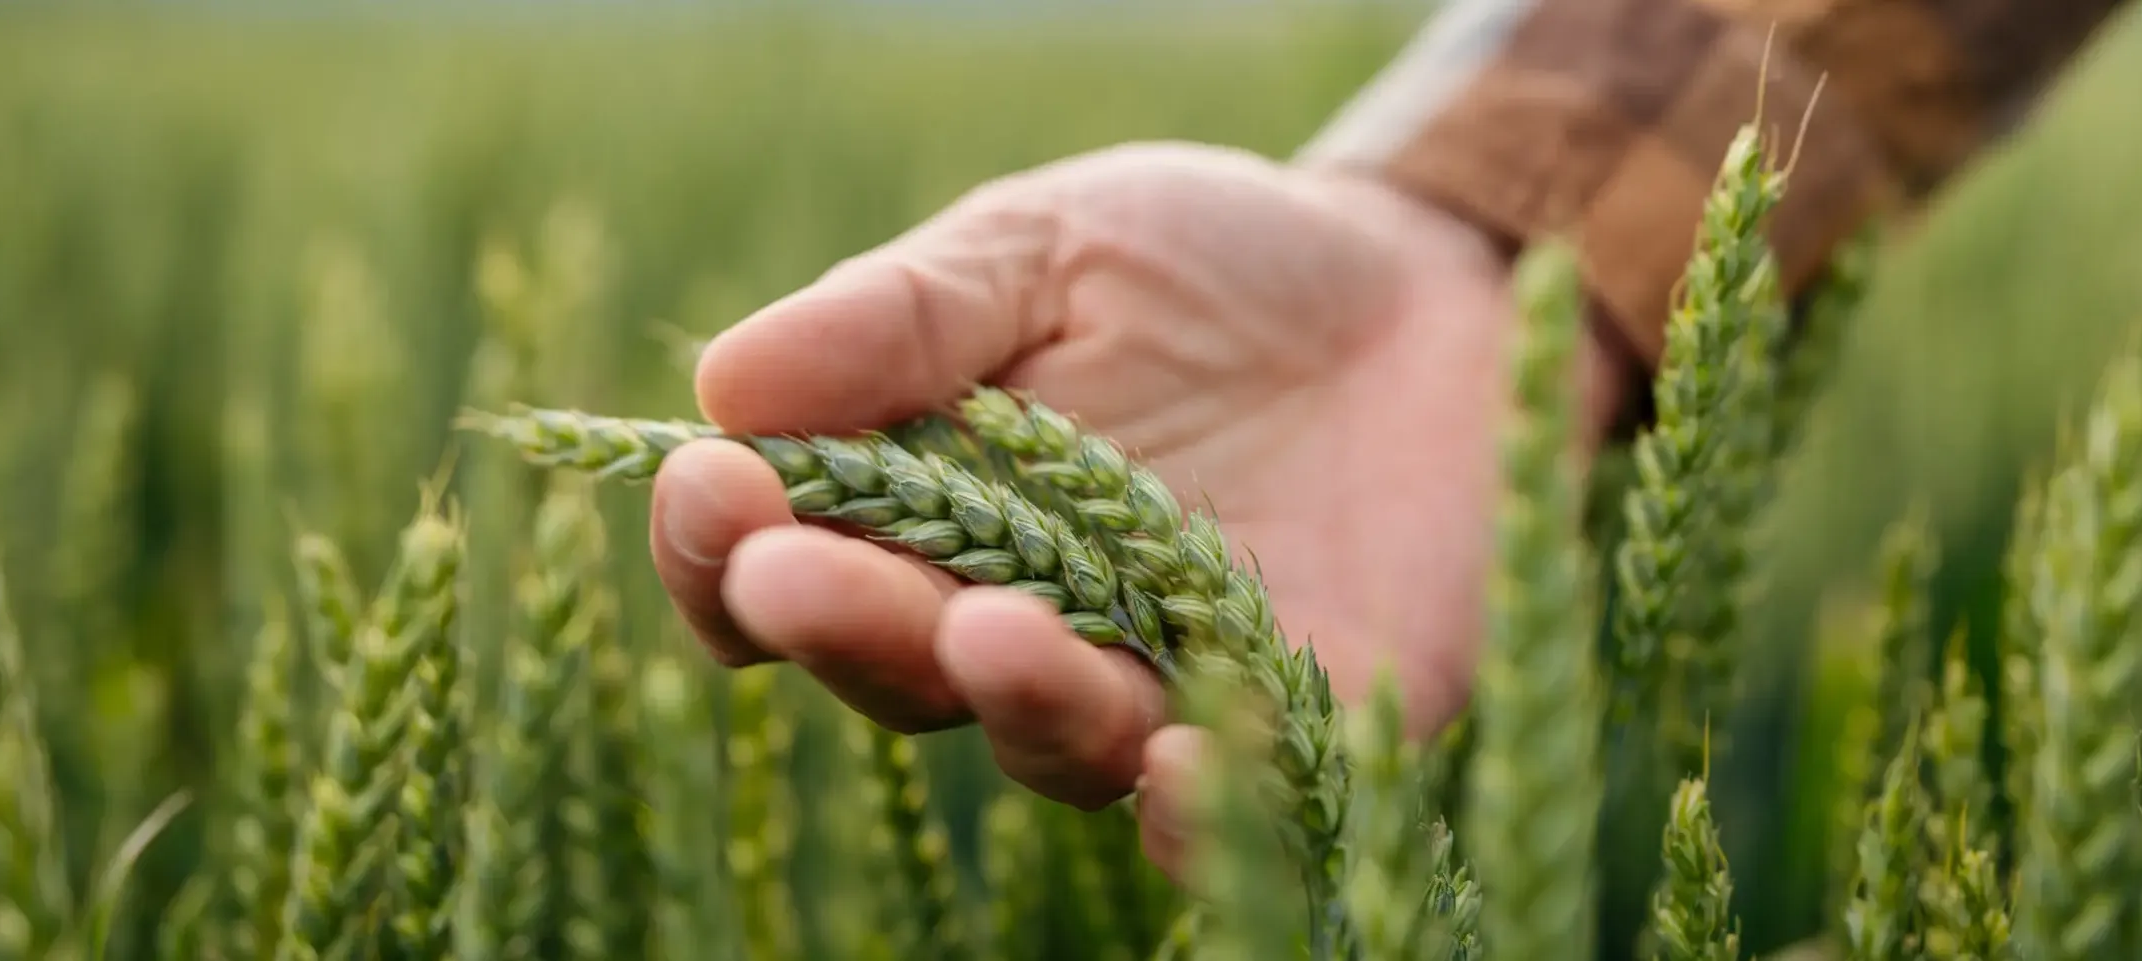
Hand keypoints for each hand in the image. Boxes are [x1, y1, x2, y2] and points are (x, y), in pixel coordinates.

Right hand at [648, 141, 1620, 881]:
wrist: (1432, 290)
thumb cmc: (1208, 266)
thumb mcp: (1051, 246)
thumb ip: (905, 315)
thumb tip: (726, 379)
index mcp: (926, 516)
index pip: (785, 570)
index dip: (728, 546)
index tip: (709, 481)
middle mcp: (1019, 623)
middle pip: (898, 666)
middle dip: (843, 622)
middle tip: (794, 576)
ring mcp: (1156, 685)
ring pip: (1052, 736)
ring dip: (1013, 694)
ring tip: (990, 631)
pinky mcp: (1298, 721)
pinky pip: (1229, 794)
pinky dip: (1192, 798)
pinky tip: (1173, 763)